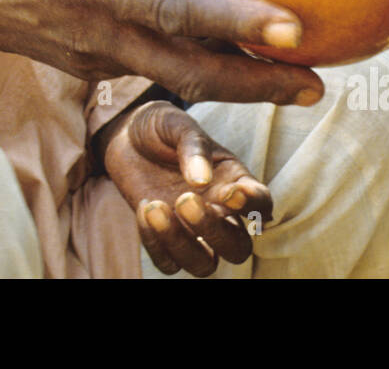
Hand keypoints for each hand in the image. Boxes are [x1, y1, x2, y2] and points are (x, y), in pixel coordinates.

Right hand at [0, 0, 324, 106]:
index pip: (176, 11)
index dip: (235, 23)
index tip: (292, 29)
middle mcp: (102, 37)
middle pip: (194, 71)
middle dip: (260, 83)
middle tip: (321, 84)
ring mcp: (102, 61)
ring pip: (183, 81)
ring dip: (245, 88)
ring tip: (302, 85)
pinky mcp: (103, 69)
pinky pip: (164, 73)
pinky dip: (212, 75)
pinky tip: (249, 64)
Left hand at [103, 101, 269, 276]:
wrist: (126, 135)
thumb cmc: (162, 127)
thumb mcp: (177, 125)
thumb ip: (193, 147)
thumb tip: (201, 180)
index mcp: (234, 181)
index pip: (262, 204)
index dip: (253, 206)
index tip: (230, 192)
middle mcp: (218, 212)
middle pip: (238, 248)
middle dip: (214, 232)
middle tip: (185, 200)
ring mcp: (191, 230)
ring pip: (205, 265)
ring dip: (182, 244)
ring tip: (155, 206)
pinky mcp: (163, 239)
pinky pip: (168, 263)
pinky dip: (155, 244)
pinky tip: (144, 208)